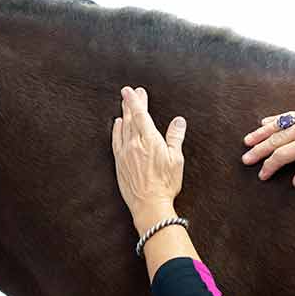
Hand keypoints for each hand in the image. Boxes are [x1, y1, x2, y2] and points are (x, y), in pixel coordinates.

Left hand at [112, 86, 186, 219]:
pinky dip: (116, 130)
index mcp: (150, 140)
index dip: (136, 100)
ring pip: (123, 128)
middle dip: (131, 103)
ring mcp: (125, 153)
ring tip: (124, 104)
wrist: (149, 205)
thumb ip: (175, 137)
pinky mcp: (119, 162)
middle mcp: (134, 144)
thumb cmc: (166, 184)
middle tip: (131, 92)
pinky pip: (115, 141)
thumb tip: (178, 121)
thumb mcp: (176, 160)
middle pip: (131, 118)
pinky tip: (117, 124)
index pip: (141, 114)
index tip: (132, 90)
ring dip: (124, 114)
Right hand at [241, 108, 294, 187]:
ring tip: (247, 141)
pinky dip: (274, 120)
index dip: (269, 166)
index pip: (282, 156)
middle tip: (246, 159)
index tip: (262, 174)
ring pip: (277, 126)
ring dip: (260, 134)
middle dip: (258, 151)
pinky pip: (286, 116)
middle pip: (275, 140)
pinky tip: (264, 123)